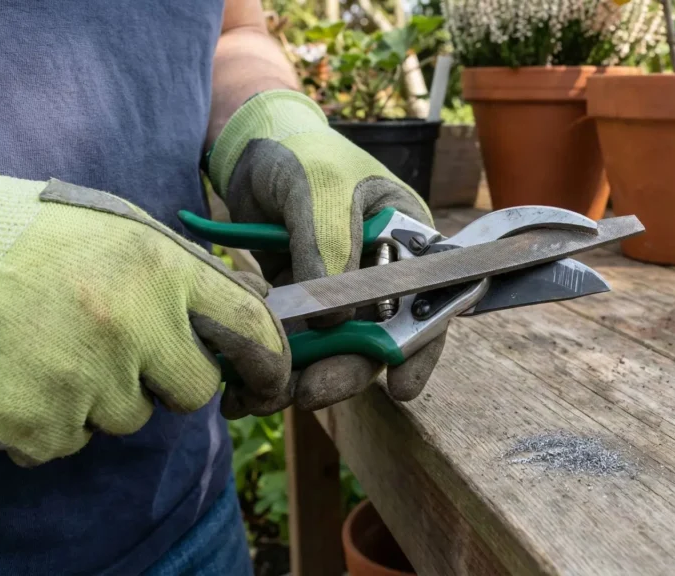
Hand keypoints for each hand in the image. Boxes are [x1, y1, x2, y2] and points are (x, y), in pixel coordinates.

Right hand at [0, 157, 292, 465]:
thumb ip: (186, 272)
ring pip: (128, 420)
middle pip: (195, 392)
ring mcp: (84, 378)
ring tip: (53, 349)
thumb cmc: (31, 235)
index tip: (271, 380)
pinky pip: (68, 442)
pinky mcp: (36, 423)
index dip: (272, 362)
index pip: (251, 327)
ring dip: (101, 398)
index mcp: (160, 268)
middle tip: (125, 353)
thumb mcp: (122, 229)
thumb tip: (252, 307)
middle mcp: (133, 324)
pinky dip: (47, 421)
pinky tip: (19, 376)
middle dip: (170, 382)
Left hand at [207, 90, 446, 409]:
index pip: (427, 302)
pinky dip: (276, 361)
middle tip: (310, 393)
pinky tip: (247, 383)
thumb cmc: (303, 155)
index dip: (419, 348)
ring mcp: (342, 293)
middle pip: (377, 338)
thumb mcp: (321, 190)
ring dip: (306, 374)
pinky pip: (298, 341)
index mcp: (408, 242)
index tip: (400, 387)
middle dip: (346, 369)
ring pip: (334, 348)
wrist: (252, 149)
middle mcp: (383, 274)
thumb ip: (329, 248)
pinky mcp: (303, 303)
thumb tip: (333, 322)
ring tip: (268, 396)